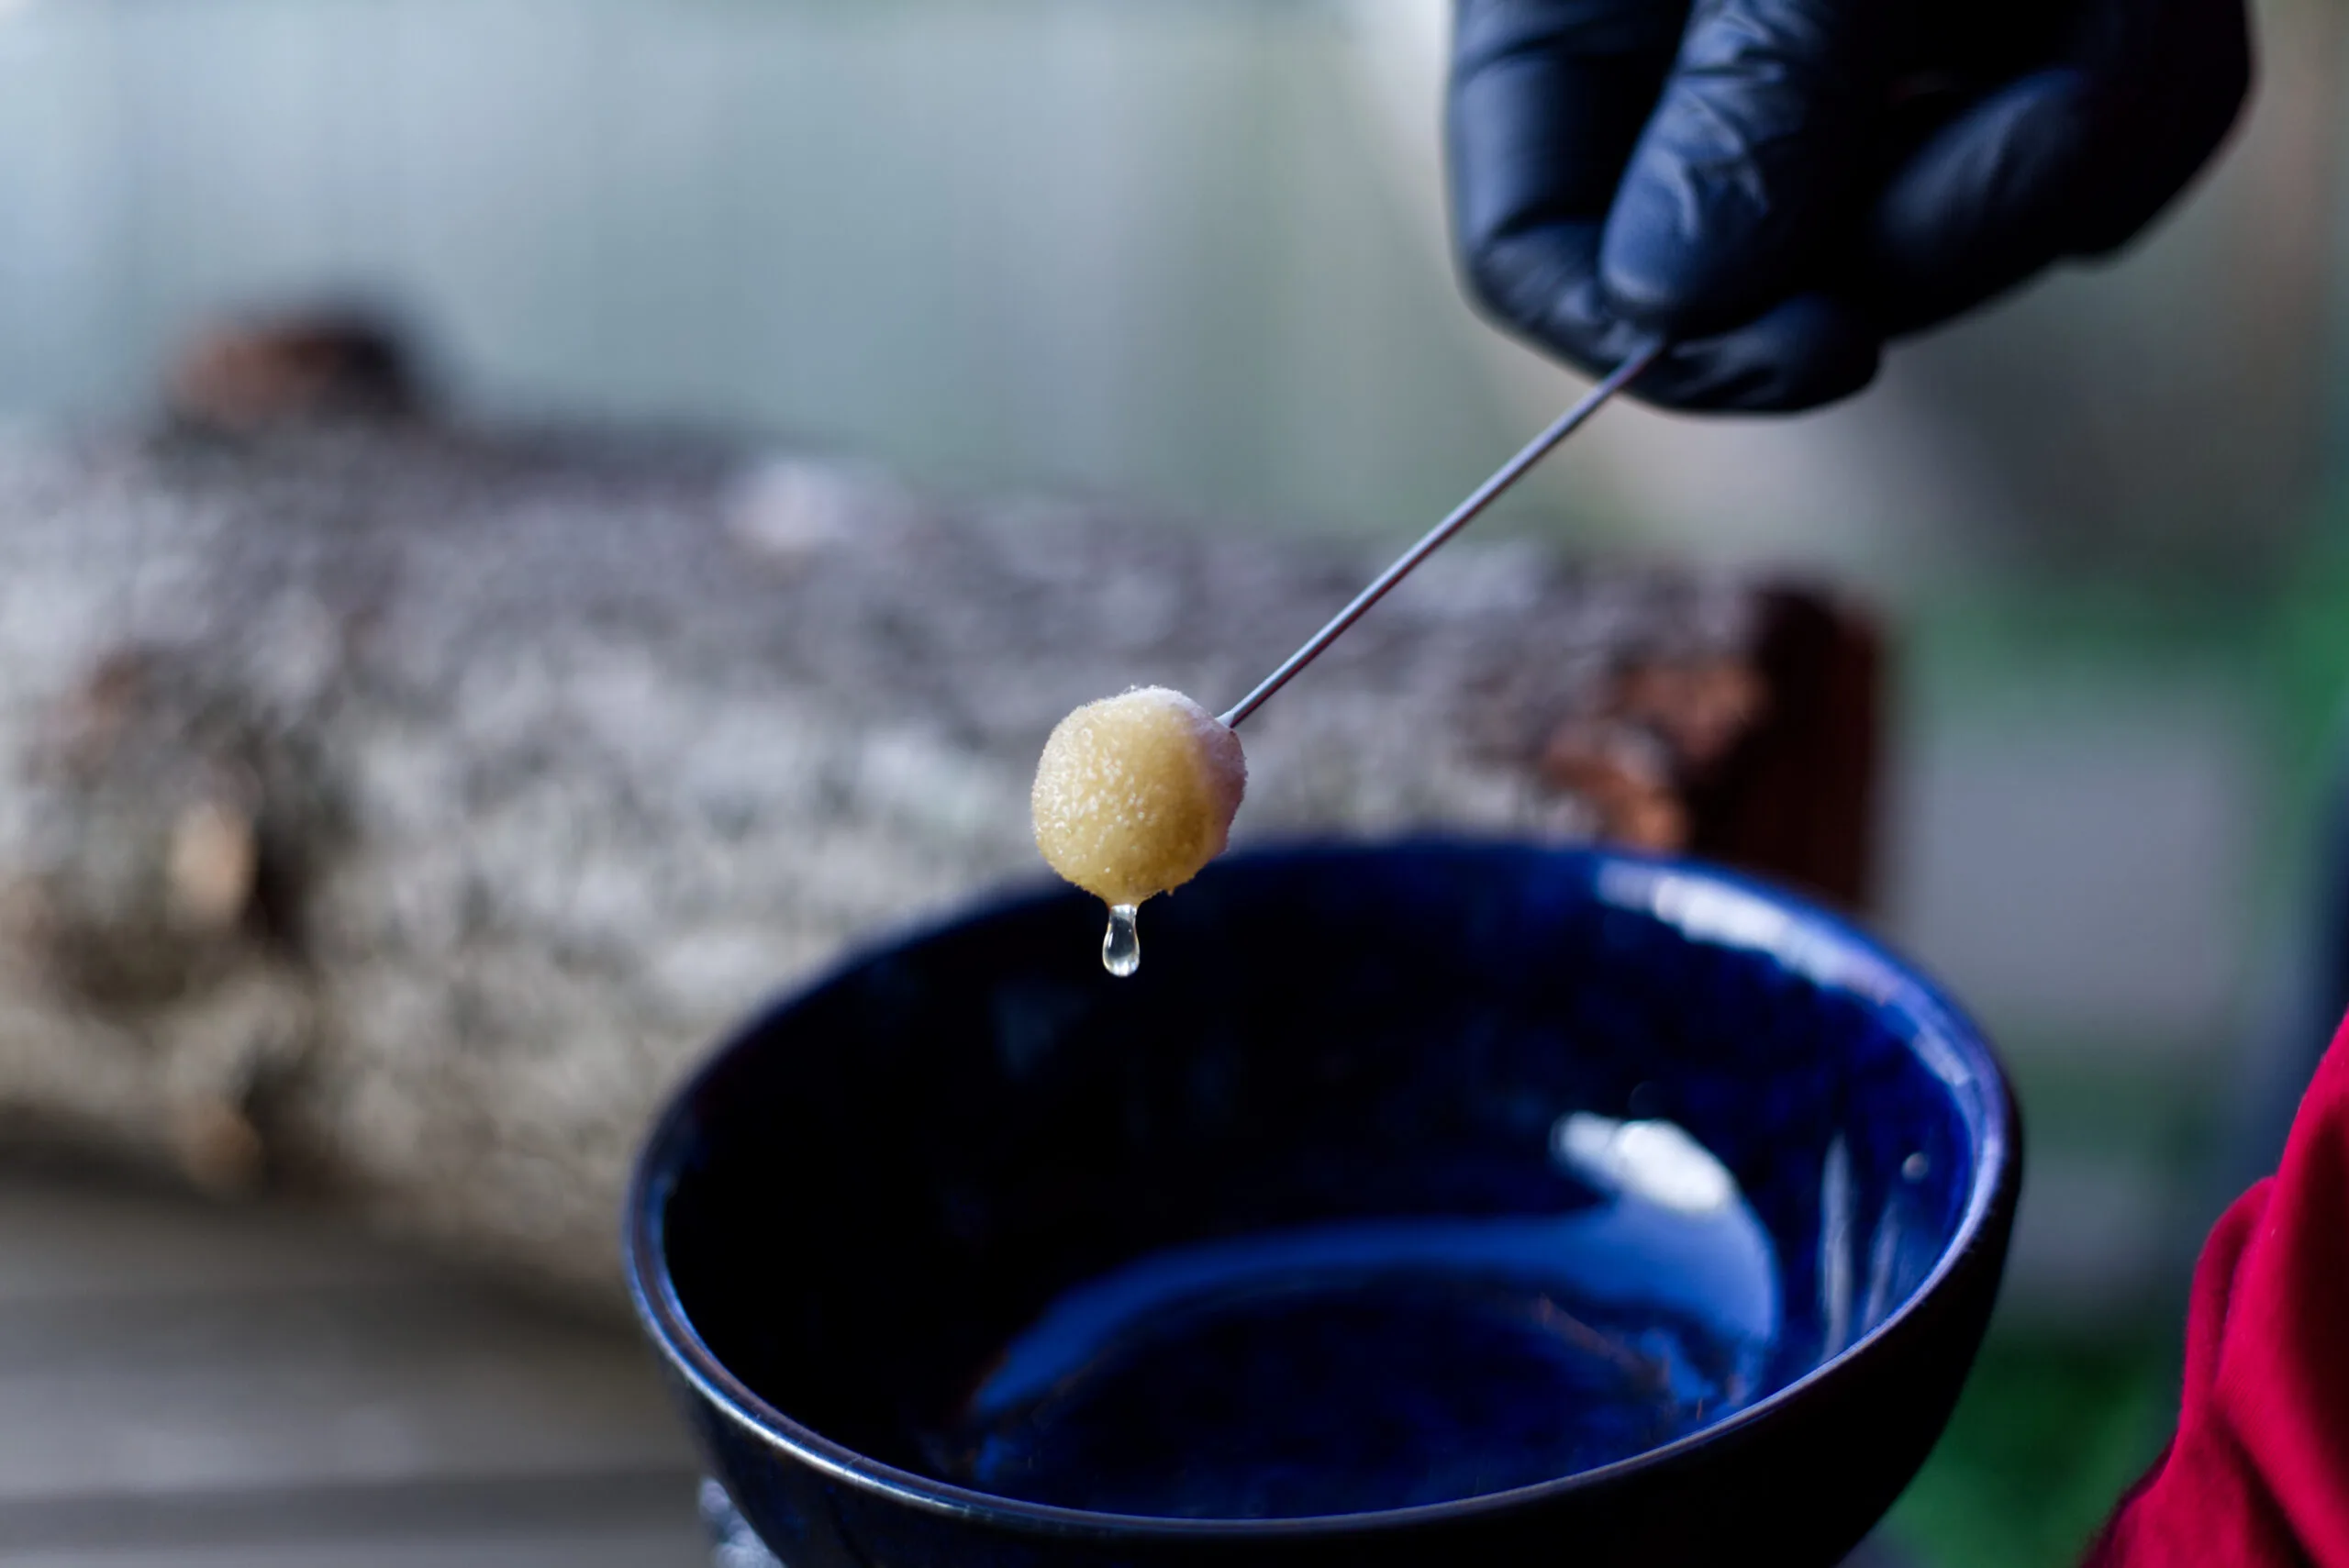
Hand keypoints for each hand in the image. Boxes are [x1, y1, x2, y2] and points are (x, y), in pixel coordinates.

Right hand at [1447, 0, 2250, 411]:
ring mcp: (1855, 62)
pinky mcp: (1999, 43)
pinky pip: (2078, 164)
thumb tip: (1671, 306)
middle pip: (1770, 270)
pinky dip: (2139, 100)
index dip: (1668, 339)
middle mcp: (1694, 62)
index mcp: (1568, 22)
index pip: (1536, 250)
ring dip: (2069, 139)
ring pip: (1949, 228)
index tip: (1824, 349)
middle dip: (1936, 216)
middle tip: (2047, 99)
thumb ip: (1738, 87)